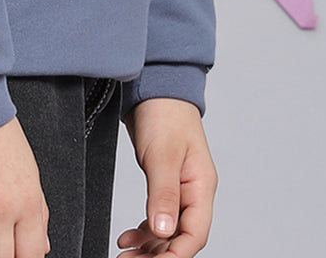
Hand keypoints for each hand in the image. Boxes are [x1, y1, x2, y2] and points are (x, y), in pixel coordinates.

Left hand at [116, 98, 216, 256]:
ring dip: (148, 247)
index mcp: (201, 186)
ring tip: (124, 256)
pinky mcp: (164, 184)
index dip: (175, 255)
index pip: (195, 234)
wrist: (156, 86)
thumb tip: (163, 231)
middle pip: (181, 238)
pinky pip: (158, 218)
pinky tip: (127, 238)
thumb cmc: (164, 113)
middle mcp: (193, 192)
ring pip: (168, 231)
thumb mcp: (162, 154)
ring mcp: (180, 189)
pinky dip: (144, 232)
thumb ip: (163, 193)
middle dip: (157, 256)